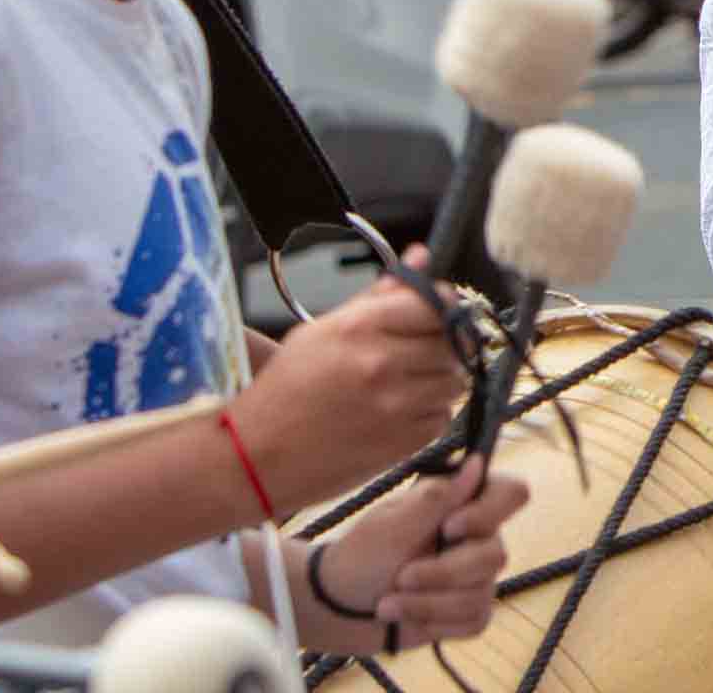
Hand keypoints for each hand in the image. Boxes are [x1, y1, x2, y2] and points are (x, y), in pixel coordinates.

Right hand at [236, 249, 472, 506]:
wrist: (258, 456)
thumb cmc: (286, 388)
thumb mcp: (323, 329)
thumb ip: (379, 294)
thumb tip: (421, 255)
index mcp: (359, 327)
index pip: (434, 303)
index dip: (443, 305)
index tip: (438, 311)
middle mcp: (381, 364)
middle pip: (452, 342)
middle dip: (445, 343)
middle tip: (423, 350)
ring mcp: (395, 406)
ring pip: (454, 380)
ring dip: (440, 379)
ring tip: (409, 382)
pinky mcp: (402, 443)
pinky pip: (443, 417)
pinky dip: (430, 413)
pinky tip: (401, 411)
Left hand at [300, 455, 528, 653]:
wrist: (339, 608)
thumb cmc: (362, 556)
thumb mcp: (392, 526)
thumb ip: (437, 498)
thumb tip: (477, 463)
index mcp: (462, 504)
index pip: (511, 494)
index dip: (488, 513)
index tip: (448, 529)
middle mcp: (477, 537)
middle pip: (495, 555)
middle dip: (442, 573)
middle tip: (401, 577)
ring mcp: (475, 575)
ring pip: (481, 593)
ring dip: (428, 602)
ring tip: (387, 605)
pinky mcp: (469, 610)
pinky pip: (474, 619)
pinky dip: (435, 621)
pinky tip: (406, 617)